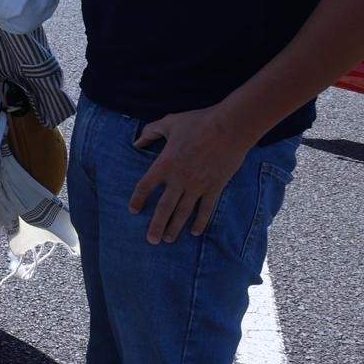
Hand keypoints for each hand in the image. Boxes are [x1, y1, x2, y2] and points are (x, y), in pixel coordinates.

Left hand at [127, 106, 256, 243]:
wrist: (230, 127)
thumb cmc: (198, 122)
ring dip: (175, 227)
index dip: (138, 199)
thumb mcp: (169, 123)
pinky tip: (195, 232)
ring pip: (183, 212)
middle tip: (151, 240)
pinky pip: (206, 209)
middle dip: (156, 225)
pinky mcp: (215, 187)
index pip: (145, 186)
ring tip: (168, 240)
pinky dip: (200, 222)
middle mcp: (179, 179)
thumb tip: (136, 141)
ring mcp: (198, 185)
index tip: (133, 210)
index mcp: (164, 164)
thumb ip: (151, 132)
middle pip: (164, 207)